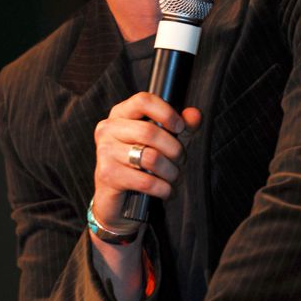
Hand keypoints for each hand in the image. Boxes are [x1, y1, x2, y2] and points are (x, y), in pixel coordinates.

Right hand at [92, 92, 201, 230]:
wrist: (116, 199)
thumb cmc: (139, 163)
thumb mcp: (162, 140)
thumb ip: (179, 125)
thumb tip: (195, 115)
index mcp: (121, 113)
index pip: (143, 100)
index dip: (166, 112)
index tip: (180, 127)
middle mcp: (108, 128)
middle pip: (149, 131)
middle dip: (174, 149)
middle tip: (181, 159)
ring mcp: (105, 151)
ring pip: (150, 157)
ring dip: (170, 171)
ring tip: (173, 176)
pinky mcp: (107, 175)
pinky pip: (145, 181)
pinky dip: (163, 189)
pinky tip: (165, 190)